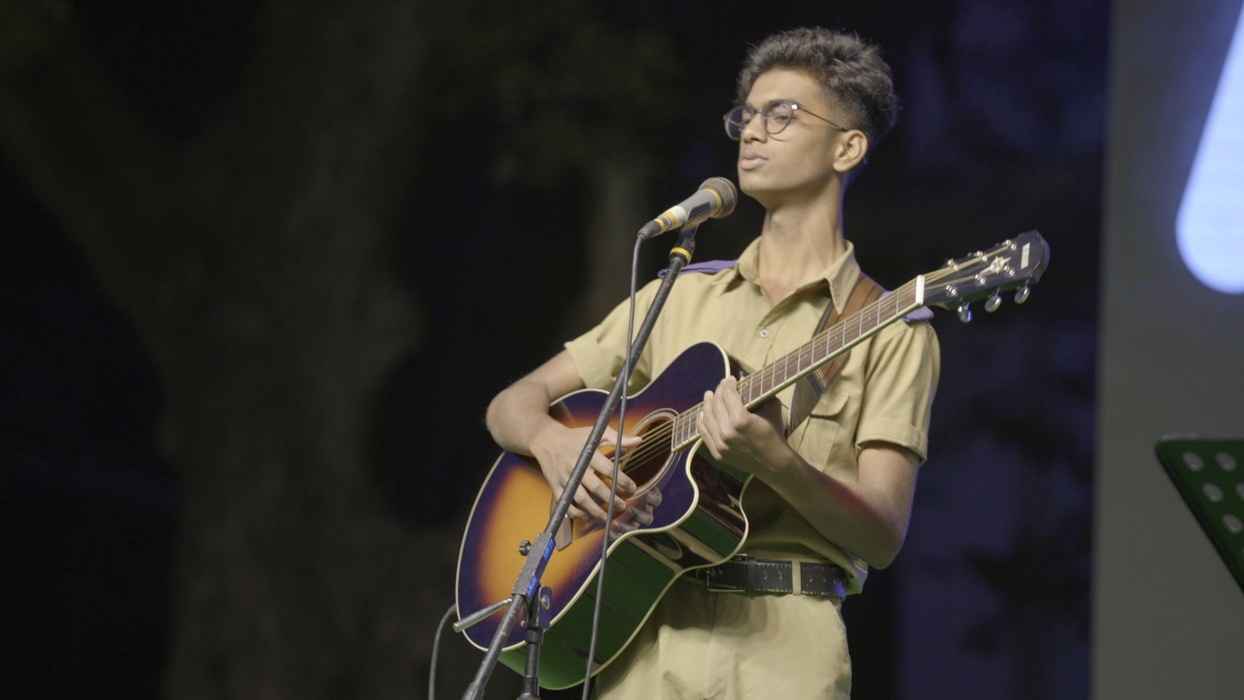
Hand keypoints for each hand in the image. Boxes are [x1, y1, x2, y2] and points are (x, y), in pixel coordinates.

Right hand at [529, 422, 656, 530]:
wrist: (546, 439)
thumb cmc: (576, 437)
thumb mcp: (597, 432)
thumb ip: (618, 438)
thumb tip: (639, 440)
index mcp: (588, 453)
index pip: (609, 469)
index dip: (622, 480)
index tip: (632, 488)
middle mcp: (577, 467)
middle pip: (596, 487)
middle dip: (612, 499)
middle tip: (623, 505)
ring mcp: (565, 479)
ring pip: (582, 499)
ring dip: (596, 510)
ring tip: (608, 516)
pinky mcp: (556, 487)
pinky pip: (567, 504)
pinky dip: (577, 513)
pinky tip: (589, 515)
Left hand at [697, 375, 784, 474]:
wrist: (773, 463)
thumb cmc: (774, 432)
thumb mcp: (771, 408)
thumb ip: (758, 392)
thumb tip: (745, 379)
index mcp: (741, 420)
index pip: (728, 394)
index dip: (727, 384)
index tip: (729, 379)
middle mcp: (727, 432)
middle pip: (716, 404)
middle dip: (718, 392)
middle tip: (721, 386)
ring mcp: (721, 445)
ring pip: (707, 418)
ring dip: (707, 404)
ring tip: (709, 395)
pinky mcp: (717, 454)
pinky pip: (704, 434)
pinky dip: (702, 422)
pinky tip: (702, 413)